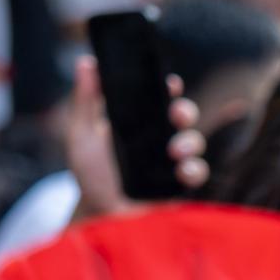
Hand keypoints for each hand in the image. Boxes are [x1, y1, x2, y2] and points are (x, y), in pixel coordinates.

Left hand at [67, 55, 207, 218]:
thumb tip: (87, 63)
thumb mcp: (81, 135)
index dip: (169, 88)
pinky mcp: (180, 186)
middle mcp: (160, 140)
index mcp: (140, 123)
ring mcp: (172, 163)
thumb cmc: (92, 176)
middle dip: (185, 111)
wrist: (98, 216)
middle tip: (175, 115)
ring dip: (190, 141)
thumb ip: (85, 101)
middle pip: (184, 117)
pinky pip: (198, 173)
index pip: (160, 98)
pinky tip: (181, 171)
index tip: (169, 83)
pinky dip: (193, 169)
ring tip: (174, 151)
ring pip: (195, 142)